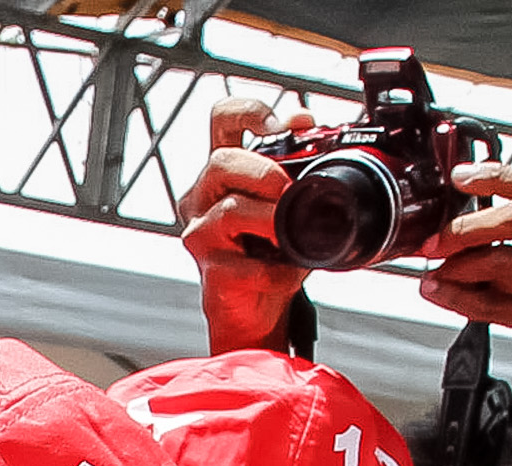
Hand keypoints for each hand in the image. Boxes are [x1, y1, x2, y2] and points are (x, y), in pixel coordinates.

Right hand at [176, 95, 314, 354]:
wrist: (256, 308)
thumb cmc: (268, 252)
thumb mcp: (285, 202)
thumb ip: (294, 164)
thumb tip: (308, 124)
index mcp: (224, 172)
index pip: (222, 119)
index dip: (250, 111)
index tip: (283, 127)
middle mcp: (203, 197)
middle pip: (220, 161)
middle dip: (262, 171)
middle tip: (287, 189)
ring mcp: (203, 234)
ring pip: (229, 210)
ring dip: (270, 219)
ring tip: (290, 233)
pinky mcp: (211, 271)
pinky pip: (245, 264)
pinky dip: (275, 270)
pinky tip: (287, 272)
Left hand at [417, 159, 511, 430]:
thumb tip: (481, 232)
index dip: (499, 176)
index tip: (464, 177)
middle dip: (466, 225)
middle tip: (436, 237)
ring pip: (502, 261)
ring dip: (457, 264)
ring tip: (435, 270)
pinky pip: (494, 305)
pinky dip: (457, 298)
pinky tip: (440, 294)